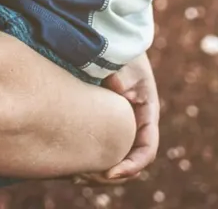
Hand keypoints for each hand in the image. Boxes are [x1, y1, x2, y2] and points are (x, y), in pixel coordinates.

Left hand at [76, 53, 158, 184]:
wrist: (107, 40)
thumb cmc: (119, 52)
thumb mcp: (125, 66)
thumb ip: (122, 80)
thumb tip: (118, 93)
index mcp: (146, 113)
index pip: (147, 150)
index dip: (132, 166)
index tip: (111, 173)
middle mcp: (135, 123)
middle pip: (129, 161)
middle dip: (111, 174)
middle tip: (85, 177)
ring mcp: (119, 124)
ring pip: (114, 157)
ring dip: (99, 170)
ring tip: (75, 174)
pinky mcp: (101, 123)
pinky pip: (98, 147)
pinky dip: (89, 157)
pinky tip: (70, 161)